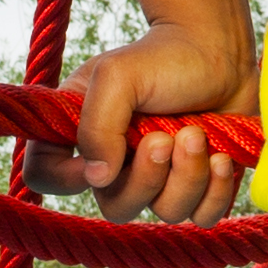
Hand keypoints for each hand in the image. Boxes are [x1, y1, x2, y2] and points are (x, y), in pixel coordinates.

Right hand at [65, 18, 255, 228]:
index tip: (106, 153)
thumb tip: (98, 178)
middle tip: (166, 136)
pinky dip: (216, 191)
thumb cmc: (164, 58)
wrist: (221, 52)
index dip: (67, 178)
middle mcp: (116, 163)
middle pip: (116, 208)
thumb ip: (98, 125)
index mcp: (81, 133)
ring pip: (165, 212)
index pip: (46, 176)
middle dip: (147, 177)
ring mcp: (160, 179)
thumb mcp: (117, 76)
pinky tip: (221, 157)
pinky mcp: (199, 186)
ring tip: (197, 133)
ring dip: (188, 175)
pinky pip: (203, 216)